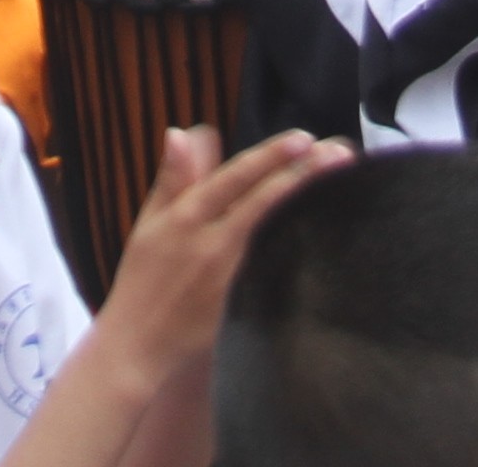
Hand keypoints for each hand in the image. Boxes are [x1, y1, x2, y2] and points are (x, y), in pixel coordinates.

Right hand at [91, 127, 343, 377]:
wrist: (138, 344)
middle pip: (264, 200)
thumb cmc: (141, 280)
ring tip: (337, 179)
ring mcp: (230, 275)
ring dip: (307, 202)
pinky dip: (298, 244)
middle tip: (339, 150)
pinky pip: (274, 266)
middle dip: (303, 172)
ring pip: (275, 231)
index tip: (303, 138)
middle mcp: (211, 243)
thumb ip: (171, 179)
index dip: (270, 156)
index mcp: (184, 218)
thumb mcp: (148, 224)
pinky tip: (324, 228)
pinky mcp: (242, 301)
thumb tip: (180, 131)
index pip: (235, 178)